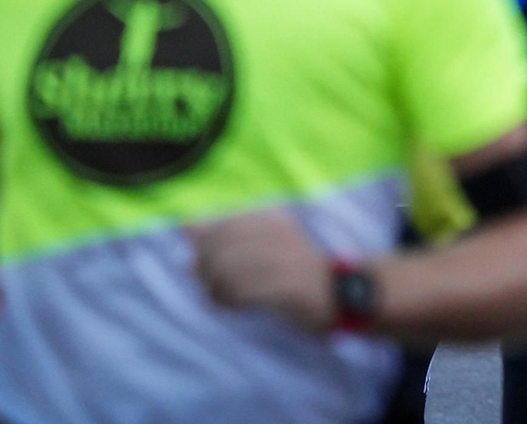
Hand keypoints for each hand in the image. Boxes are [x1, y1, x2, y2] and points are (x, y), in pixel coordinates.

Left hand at [189, 212, 333, 333]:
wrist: (340, 293)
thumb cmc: (296, 269)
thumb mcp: (263, 243)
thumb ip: (226, 234)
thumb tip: (186, 226)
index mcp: (269, 219)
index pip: (218, 226)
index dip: (206, 249)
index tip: (212, 265)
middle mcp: (275, 233)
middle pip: (217, 250)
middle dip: (206, 272)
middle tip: (215, 286)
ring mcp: (282, 258)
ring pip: (224, 272)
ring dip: (217, 291)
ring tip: (227, 299)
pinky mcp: (286, 286)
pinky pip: (241, 292)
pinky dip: (231, 302)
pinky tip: (238, 306)